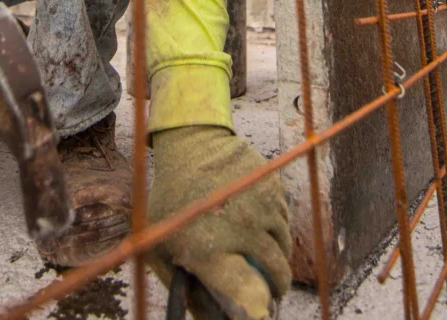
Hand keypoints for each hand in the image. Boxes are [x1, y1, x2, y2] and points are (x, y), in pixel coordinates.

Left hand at [148, 126, 291, 319]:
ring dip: (281, 252)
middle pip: (278, 269)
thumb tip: (209, 319)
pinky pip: (283, 214)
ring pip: (284, 241)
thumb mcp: (162, 245)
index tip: (264, 306)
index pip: (248, 295)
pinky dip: (278, 224)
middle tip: (276, 288)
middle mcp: (243, 229)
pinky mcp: (272, 185)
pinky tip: (267, 226)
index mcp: (211, 251)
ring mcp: (261, 205)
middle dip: (281, 284)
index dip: (260, 306)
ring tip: (273, 257)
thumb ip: (183, 285)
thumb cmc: (171, 197)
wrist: (190, 144)